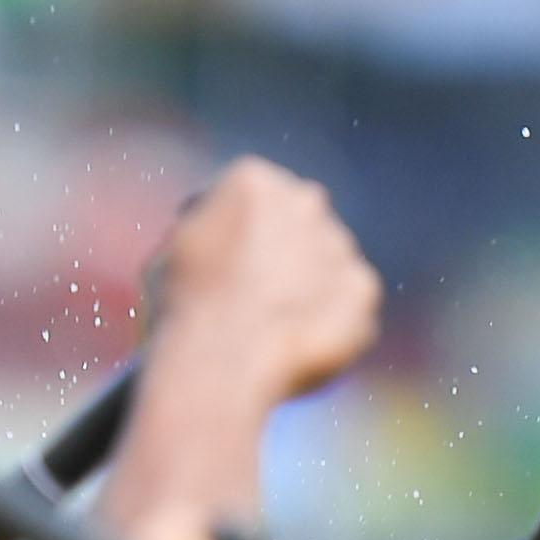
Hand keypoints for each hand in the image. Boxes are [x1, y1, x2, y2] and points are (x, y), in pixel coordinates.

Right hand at [145, 154, 382, 400]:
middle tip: (258, 292)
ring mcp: (339, 243)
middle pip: (295, 220)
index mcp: (251, 178)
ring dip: (310, 284)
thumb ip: (213, 227)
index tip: (222, 262)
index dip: (233, 232)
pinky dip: (332, 321)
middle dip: (282, 248)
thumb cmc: (184, 307)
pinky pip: (348, 303)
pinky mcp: (363, 288)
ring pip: (325, 261)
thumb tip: (227, 235)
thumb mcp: (176, 249)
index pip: (248, 197)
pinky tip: (298, 343)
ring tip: (273, 327)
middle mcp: (304, 200)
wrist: (223, 361)